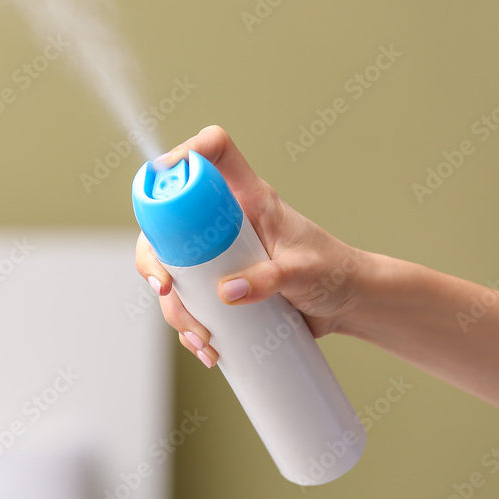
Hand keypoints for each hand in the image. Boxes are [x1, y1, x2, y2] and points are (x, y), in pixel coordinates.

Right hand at [135, 125, 368, 366]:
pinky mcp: (215, 284)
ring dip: (175, 307)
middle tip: (165, 287)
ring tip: (202, 337)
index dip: (187, 152)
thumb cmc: (333, 271)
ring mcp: (216, 254)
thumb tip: (227, 292)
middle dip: (153, 257)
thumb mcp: (304, 272)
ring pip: (170, 270)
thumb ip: (270, 279)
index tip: (164, 174)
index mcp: (249, 198)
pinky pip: (186, 301)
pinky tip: (206, 347)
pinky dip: (187, 326)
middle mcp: (224, 221)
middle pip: (167, 220)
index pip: (216, 152)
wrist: (345, 303)